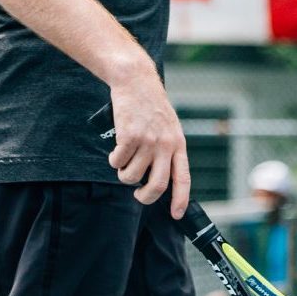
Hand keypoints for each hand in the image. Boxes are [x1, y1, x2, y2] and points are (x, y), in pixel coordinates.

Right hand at [107, 72, 190, 218]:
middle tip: (138, 194)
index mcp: (178, 143)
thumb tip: (161, 178)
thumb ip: (168, 149)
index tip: (176, 214)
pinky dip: (113, 160)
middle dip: (145, 197)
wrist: (136, 81)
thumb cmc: (151, 105)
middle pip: (157, 185)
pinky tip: (116, 150)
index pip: (182, 178)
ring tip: (124, 161)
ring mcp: (147, 140)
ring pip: (131, 176)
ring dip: (123, 174)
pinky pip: (117, 162)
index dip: (180, 199)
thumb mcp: (169, 126)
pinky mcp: (129, 136)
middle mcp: (165, 144)